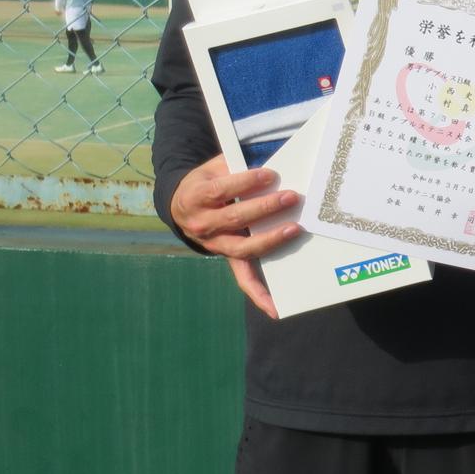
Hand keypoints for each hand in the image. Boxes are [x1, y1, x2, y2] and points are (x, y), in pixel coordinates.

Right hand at [169, 154, 303, 318]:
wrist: (180, 204)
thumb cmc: (205, 182)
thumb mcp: (212, 167)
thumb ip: (234, 165)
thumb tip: (268, 166)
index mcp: (196, 197)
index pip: (222, 190)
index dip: (245, 183)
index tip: (269, 175)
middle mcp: (202, 224)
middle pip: (235, 218)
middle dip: (265, 208)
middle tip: (291, 197)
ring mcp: (214, 244)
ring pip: (243, 248)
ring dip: (270, 240)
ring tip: (294, 229)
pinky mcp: (226, 256)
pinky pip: (242, 277)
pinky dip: (258, 294)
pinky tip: (276, 307)